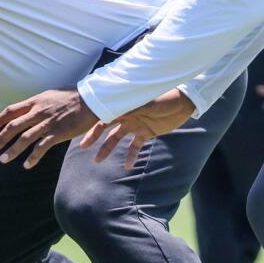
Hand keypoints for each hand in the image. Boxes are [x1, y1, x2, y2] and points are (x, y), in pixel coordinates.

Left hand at [0, 88, 97, 168]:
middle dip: (1, 138)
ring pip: (25, 138)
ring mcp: (48, 123)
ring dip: (13, 150)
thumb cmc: (72, 96)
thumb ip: (38, 103)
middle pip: (14, 126)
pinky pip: (42, 147)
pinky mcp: (59, 133)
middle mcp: (39, 112)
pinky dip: (33, 157)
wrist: (91, 98)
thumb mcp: (51, 95)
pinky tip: (27, 165)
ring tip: (3, 159)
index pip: (12, 110)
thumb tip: (29, 108)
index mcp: (36, 101)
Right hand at [80, 89, 194, 168]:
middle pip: (105, 127)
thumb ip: (131, 106)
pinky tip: (127, 166)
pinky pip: (135, 146)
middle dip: (93, 136)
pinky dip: (131, 156)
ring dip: (107, 149)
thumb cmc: (164, 96)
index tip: (78, 128)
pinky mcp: (146, 133)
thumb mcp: (146, 101)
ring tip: (98, 161)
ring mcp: (135, 124)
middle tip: (83, 147)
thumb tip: (113, 108)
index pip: (103, 112)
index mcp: (123, 105)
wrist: (184, 101)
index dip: (91, 121)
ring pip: (116, 139)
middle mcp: (126, 115)